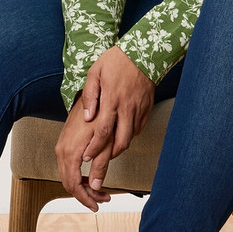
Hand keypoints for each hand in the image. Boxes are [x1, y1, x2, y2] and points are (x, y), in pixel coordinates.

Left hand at [55, 47, 155, 208]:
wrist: (144, 52)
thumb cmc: (116, 60)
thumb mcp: (95, 72)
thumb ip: (90, 95)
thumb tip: (86, 116)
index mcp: (111, 100)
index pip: (102, 130)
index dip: (94, 147)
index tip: (86, 159)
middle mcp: (126, 109)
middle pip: (118, 143)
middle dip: (106, 163)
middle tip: (98, 179)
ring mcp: (138, 110)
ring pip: (129, 139)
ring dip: (117, 152)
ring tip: (107, 160)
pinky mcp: (146, 110)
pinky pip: (137, 130)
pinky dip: (128, 138)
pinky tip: (120, 139)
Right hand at [55, 94, 112, 211]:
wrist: (92, 93)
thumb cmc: (101, 113)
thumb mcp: (105, 141)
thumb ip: (100, 164)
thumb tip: (97, 186)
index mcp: (70, 151)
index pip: (73, 184)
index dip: (86, 198)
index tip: (97, 205)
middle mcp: (61, 149)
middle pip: (68, 182)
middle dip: (85, 194)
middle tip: (102, 199)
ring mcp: (61, 145)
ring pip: (67, 175)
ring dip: (83, 185)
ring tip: (100, 190)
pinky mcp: (65, 141)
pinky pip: (67, 165)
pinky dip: (79, 175)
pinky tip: (91, 175)